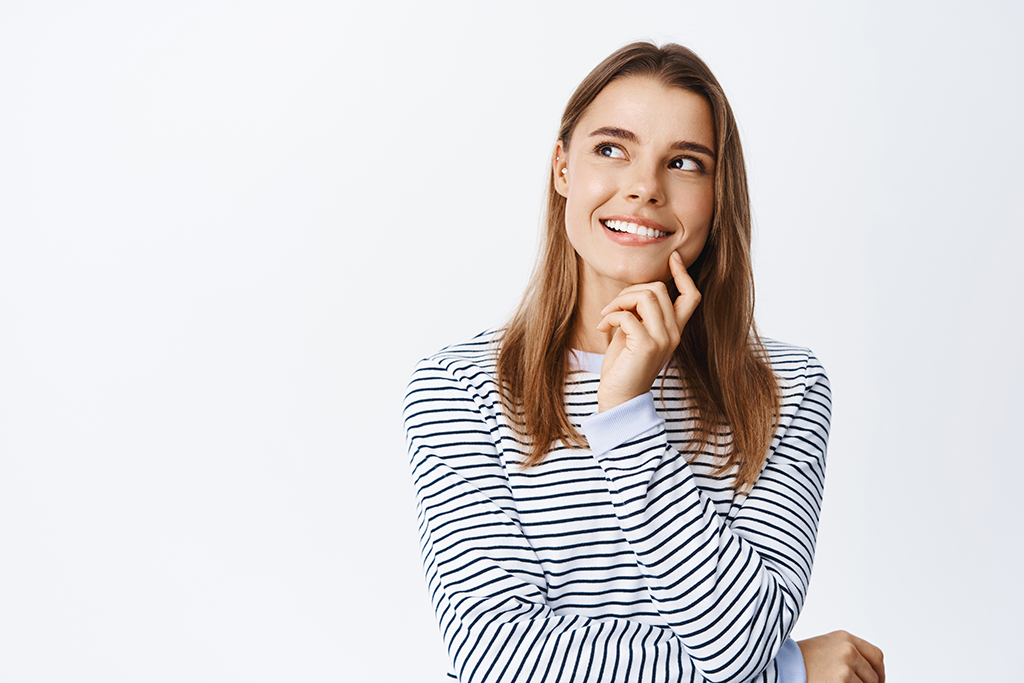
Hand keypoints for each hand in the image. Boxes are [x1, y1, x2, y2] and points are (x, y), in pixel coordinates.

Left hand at [596, 251, 700, 411]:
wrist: (619, 397)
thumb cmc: (623, 366)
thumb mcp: (633, 334)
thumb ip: (639, 314)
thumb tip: (633, 292)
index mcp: (674, 330)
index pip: (692, 296)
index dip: (684, 274)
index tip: (673, 258)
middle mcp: (673, 333)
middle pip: (660, 289)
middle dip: (631, 291)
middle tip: (613, 308)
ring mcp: (663, 339)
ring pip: (646, 296)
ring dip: (620, 300)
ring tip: (607, 316)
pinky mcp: (646, 345)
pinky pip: (628, 315)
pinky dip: (611, 316)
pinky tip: (603, 327)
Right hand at [798, 630, 884, 682]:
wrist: (783, 667)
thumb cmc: (800, 661)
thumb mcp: (826, 647)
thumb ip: (847, 653)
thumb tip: (868, 672)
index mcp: (844, 638)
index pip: (876, 656)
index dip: (879, 673)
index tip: (877, 682)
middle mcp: (848, 649)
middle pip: (873, 675)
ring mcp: (846, 665)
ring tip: (835, 682)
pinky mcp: (842, 680)